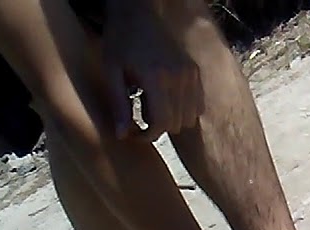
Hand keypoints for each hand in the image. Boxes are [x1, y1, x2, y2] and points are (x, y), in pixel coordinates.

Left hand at [98, 3, 202, 140]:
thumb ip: (119, 105)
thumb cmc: (120, 41)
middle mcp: (179, 78)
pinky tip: (166, 98)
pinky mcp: (196, 72)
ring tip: (153, 105)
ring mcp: (191, 75)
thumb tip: (122, 136)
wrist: (139, 14)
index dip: (148, 135)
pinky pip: (198, 105)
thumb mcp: (112, 72)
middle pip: (176, 123)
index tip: (135, 133)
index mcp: (156, 78)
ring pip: (189, 118)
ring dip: (172, 119)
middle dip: (158, 127)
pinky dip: (184, 109)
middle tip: (140, 115)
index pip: (162, 123)